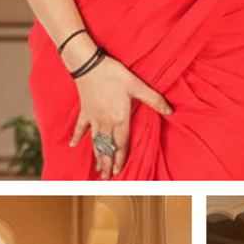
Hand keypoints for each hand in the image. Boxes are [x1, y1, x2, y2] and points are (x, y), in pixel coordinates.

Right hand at [68, 54, 173, 179]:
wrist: (89, 65)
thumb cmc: (113, 74)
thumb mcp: (137, 85)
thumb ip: (154, 100)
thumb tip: (171, 111)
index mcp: (120, 118)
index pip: (122, 144)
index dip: (121, 158)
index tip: (119, 170)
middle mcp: (106, 122)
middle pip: (107, 147)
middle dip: (108, 163)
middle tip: (107, 178)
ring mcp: (93, 118)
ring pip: (95, 142)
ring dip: (97, 156)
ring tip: (97, 169)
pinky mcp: (85, 111)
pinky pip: (80, 127)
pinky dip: (76, 136)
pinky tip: (72, 145)